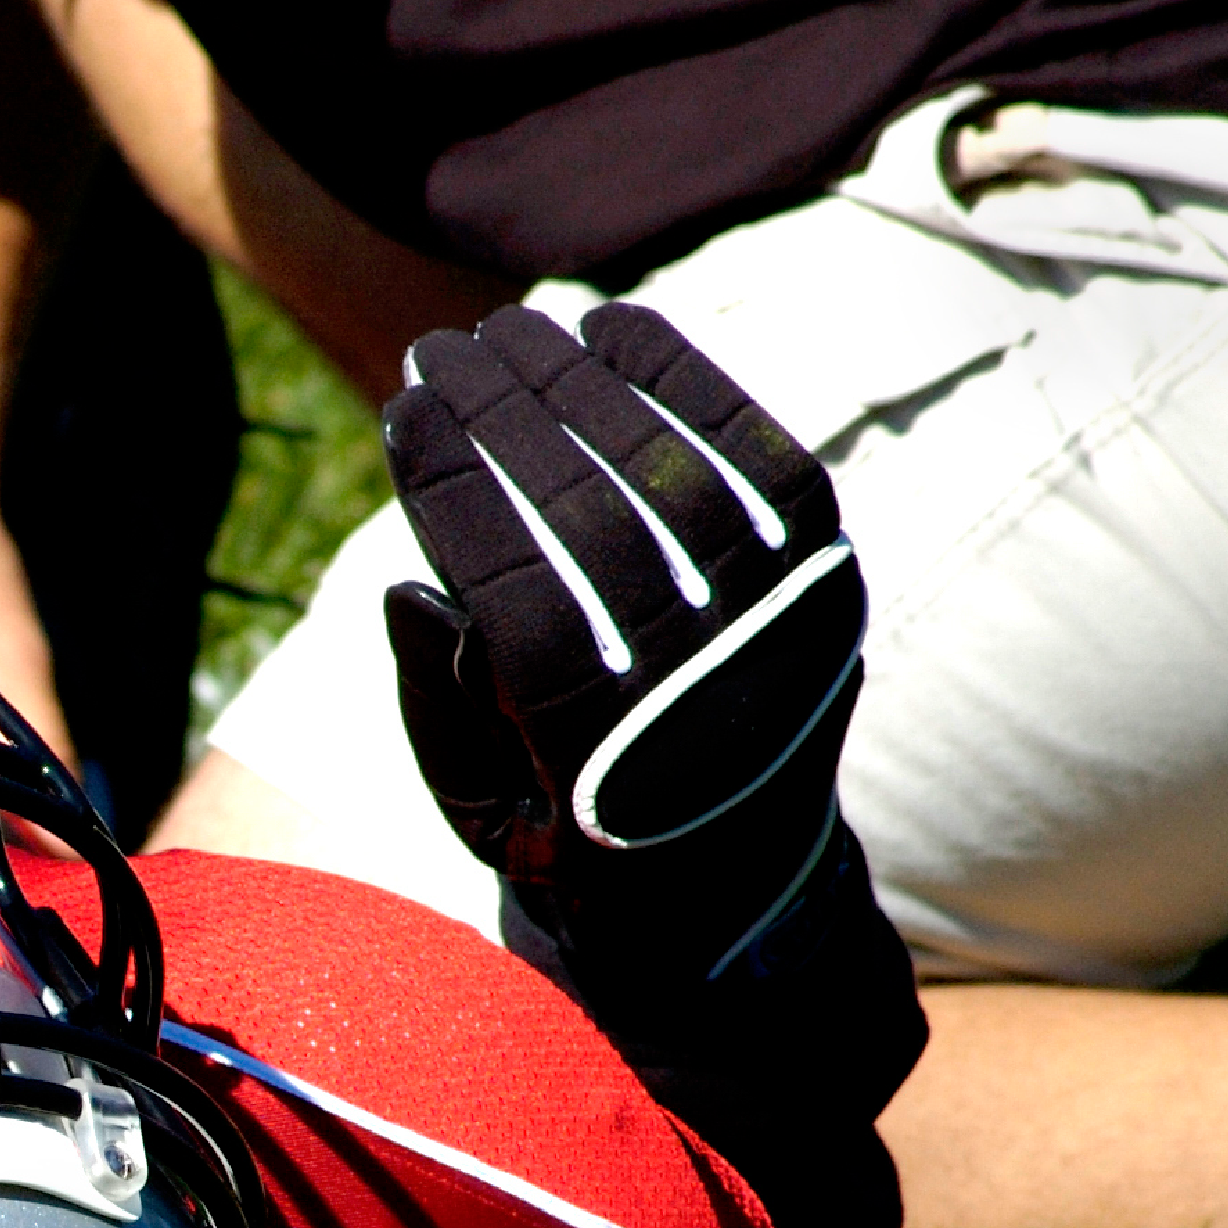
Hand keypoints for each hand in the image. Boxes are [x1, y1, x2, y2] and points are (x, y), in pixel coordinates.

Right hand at [381, 303, 871, 996]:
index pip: (521, 598)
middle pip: (596, 519)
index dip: (455, 493)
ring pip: (676, 476)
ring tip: (509, 331)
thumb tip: (418, 580)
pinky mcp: (828, 591)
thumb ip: (438, 701)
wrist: (732, 897)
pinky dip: (691, 384)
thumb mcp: (474, 810)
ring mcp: (783, 641)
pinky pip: (765, 461)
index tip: (398, 413)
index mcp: (605, 772)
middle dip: (502, 416)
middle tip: (438, 349)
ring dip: (583, 383)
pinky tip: (613, 331)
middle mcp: (708, 703)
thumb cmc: (566, 839)